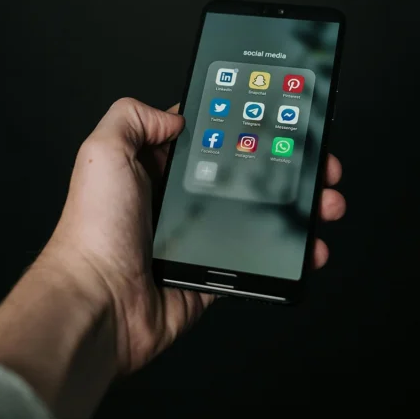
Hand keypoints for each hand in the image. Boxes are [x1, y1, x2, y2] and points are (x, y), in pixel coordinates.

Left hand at [38, 98, 345, 374]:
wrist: (100, 302)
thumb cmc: (93, 231)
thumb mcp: (102, 152)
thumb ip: (132, 117)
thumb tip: (173, 116)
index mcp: (151, 168)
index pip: (207, 137)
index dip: (243, 126)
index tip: (278, 120)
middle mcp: (175, 201)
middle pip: (243, 174)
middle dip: (285, 167)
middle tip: (316, 164)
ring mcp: (197, 237)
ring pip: (259, 215)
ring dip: (298, 208)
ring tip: (326, 202)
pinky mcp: (212, 272)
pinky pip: (259, 259)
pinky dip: (290, 255)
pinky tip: (309, 246)